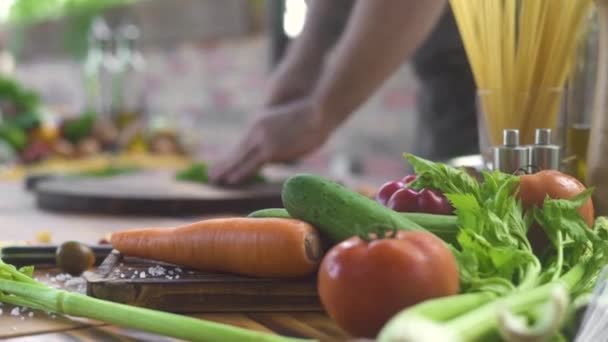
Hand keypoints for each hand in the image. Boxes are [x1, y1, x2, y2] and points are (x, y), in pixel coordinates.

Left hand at [209, 97, 330, 184]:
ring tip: (215, 179)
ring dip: (227, 170)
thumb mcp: (287, 124)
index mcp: (260, 124)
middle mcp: (258, 132)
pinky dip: (240, 172)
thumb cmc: (309, 116)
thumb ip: (276, 137)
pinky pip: (252, 164)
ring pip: (241, 159)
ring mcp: (264, 140)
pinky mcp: (271, 150)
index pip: (243, 146)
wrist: (318, 110)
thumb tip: (275, 154)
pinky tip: (229, 179)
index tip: (221, 166)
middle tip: (211, 176)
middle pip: (238, 153)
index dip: (232, 158)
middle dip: (225, 165)